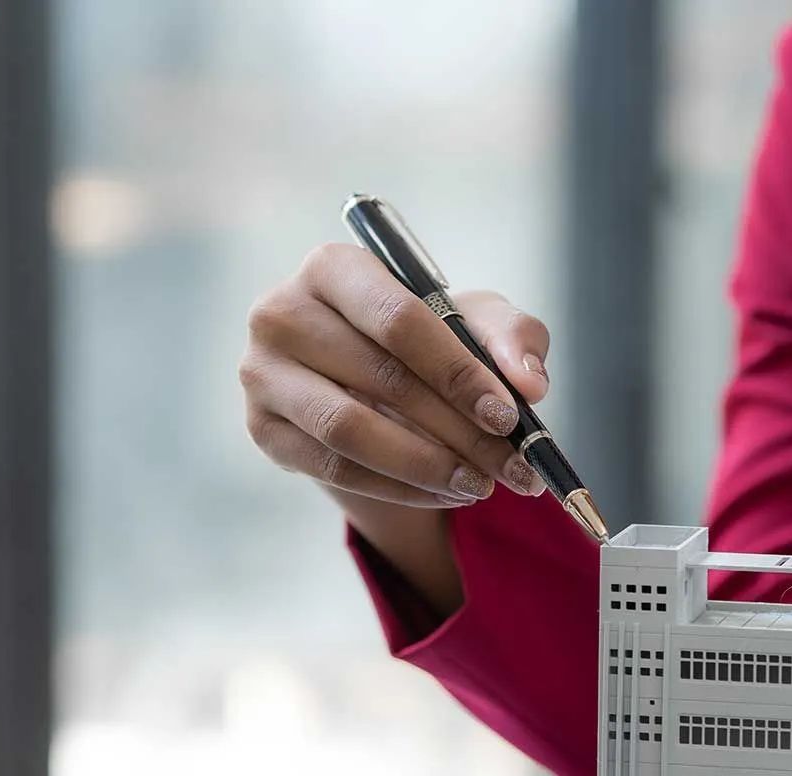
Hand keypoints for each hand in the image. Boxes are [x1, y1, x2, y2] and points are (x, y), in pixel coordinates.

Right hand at [241, 243, 550, 507]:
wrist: (365, 377)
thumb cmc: (424, 337)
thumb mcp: (475, 322)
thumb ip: (512, 338)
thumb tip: (529, 383)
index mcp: (332, 267)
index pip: (399, 320)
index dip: (457, 371)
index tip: (507, 415)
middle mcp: (281, 313)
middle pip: (380, 379)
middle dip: (457, 431)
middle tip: (511, 466)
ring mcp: (263, 374)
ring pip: (350, 432)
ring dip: (426, 466)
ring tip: (481, 485)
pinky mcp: (262, 429)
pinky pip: (335, 469)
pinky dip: (400, 488)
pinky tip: (445, 493)